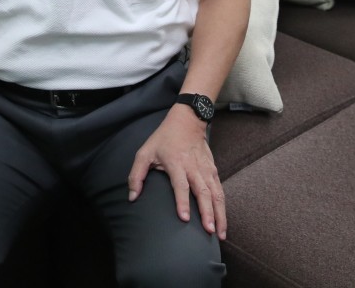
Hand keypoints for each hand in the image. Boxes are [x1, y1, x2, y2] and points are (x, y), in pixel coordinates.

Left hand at [126, 106, 226, 239]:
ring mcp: (206, 169)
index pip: (180, 185)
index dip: (182, 202)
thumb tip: (132, 197)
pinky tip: (222, 221)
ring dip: (219, 214)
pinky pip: (220, 190)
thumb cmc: (164, 138)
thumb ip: (136, 175)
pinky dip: (223, 206)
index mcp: (176, 163)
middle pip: (203, 193)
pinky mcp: (213, 170)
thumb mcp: (145, 152)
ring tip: (220, 233)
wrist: (187, 120)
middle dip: (207, 213)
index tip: (184, 219)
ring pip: (216, 194)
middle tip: (209, 232)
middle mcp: (193, 168)